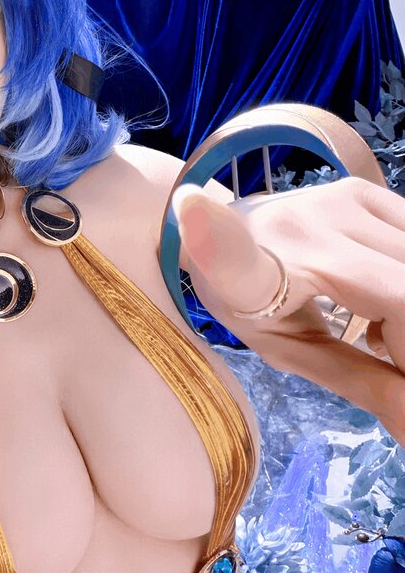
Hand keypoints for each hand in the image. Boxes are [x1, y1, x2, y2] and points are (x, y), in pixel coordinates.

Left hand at [172, 177, 404, 445]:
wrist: (234, 230)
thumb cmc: (252, 303)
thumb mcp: (291, 352)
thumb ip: (361, 385)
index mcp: (251, 273)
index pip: (233, 256)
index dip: (214, 235)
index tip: (189, 208)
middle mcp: (295, 225)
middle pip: (404, 294)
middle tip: (390, 369)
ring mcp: (334, 199)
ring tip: (382, 339)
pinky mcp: (362, 188)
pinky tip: (387, 306)